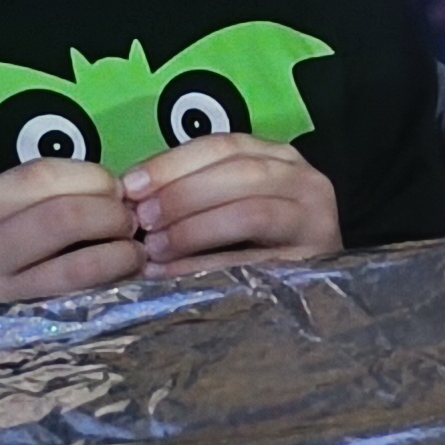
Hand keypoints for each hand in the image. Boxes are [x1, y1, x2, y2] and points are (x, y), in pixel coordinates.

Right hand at [0, 159, 142, 312]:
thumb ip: (26, 207)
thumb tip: (107, 195)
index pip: (40, 176)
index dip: (92, 176)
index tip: (112, 189)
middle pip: (65, 217)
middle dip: (113, 215)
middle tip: (130, 224)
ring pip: (79, 267)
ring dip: (122, 255)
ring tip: (133, 255)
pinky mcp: (21, 338)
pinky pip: (78, 309)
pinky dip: (112, 291)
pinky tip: (121, 287)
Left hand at [120, 132, 343, 271]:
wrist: (313, 298)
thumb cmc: (259, 245)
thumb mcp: (232, 203)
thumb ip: (193, 192)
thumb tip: (131, 196)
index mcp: (280, 158)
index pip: (224, 146)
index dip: (172, 164)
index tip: (129, 186)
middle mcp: (306, 180)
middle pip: (240, 173)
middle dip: (182, 194)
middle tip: (139, 219)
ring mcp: (315, 220)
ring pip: (250, 212)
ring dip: (193, 228)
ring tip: (153, 247)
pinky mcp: (313, 262)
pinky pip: (251, 260)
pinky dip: (203, 265)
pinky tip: (169, 273)